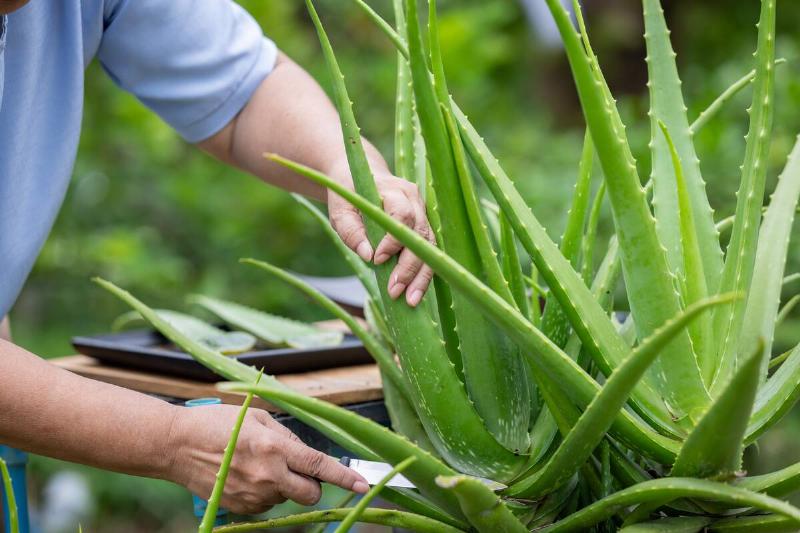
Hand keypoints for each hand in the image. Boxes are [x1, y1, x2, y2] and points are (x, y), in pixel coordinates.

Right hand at [166, 404, 368, 514]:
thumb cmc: (216, 424)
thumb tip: (307, 453)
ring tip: (258, 464)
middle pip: (310, 493)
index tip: (365, 483)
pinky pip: (267, 504)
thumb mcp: (257, 417)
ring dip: (284, 485)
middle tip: (300, 470)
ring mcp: (253, 495)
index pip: (319, 466)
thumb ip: (288, 436)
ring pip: (287, 498)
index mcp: (275, 447)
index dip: (345, 476)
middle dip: (314, 485)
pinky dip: (265, 492)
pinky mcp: (241, 508)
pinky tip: (246, 475)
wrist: (176, 446)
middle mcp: (268, 475)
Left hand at [327, 162, 434, 306]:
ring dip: (421, 276)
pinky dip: (423, 274)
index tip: (378, 259)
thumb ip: (351, 231)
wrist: (362, 176)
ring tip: (411, 301)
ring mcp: (422, 214)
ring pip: (429, 248)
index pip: (401, 216)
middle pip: (420, 236)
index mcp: (394, 190)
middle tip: (395, 291)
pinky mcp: (424, 228)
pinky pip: (429, 253)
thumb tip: (368, 256)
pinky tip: (416, 294)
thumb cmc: (348, 194)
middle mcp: (414, 200)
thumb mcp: (340, 210)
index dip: (393, 240)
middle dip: (409, 266)